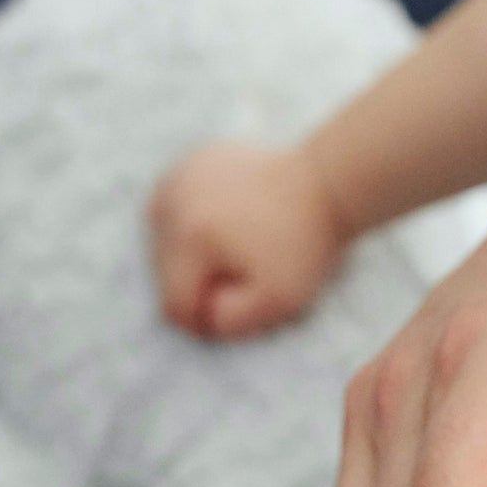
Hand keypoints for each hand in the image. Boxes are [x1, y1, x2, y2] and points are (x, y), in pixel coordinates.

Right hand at [148, 142, 347, 340]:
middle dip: (200, 284)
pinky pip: (173, 213)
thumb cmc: (303, 245)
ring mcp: (177, 177)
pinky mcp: (186, 163)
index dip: (204, 319)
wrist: (324, 183)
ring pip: (162, 243)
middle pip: (165, 274)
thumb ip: (233, 323)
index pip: (174, 304)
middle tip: (245, 272)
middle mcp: (172, 202)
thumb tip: (203, 318)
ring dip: (192, 258)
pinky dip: (192, 226)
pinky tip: (225, 225)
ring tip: (235, 249)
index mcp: (190, 237)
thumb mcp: (278, 301)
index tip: (238, 308)